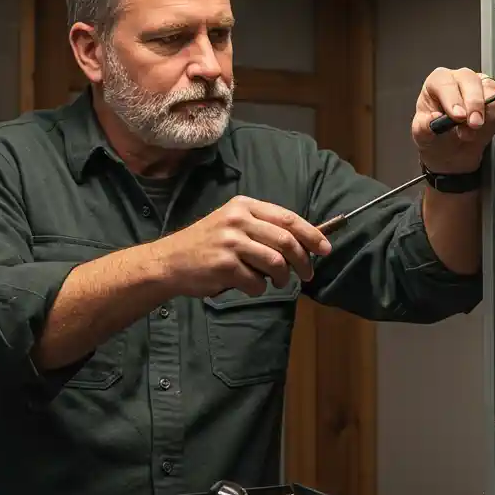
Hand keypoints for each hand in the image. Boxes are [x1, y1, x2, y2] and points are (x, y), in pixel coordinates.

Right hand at [149, 196, 331, 297]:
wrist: (169, 261)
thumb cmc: (206, 245)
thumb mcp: (232, 224)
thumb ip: (263, 229)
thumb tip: (304, 244)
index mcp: (244, 205)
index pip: (288, 218)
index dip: (312, 235)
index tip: (326, 249)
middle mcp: (238, 220)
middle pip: (287, 241)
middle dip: (304, 261)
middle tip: (307, 274)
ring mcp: (230, 242)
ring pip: (276, 263)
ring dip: (282, 278)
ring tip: (277, 282)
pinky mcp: (224, 265)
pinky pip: (256, 282)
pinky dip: (258, 289)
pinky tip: (248, 286)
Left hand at [411, 67, 494, 174]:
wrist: (452, 153)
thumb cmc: (436, 137)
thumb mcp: (422, 135)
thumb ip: (424, 127)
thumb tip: (434, 118)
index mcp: (437, 83)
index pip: (445, 82)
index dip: (453, 98)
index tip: (457, 117)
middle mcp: (459, 80)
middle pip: (471, 80)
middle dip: (474, 104)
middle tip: (473, 124)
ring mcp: (479, 86)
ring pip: (490, 88)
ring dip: (487, 112)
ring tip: (475, 131)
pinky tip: (488, 125)